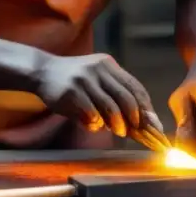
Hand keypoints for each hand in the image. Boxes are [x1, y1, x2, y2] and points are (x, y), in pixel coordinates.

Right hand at [36, 53, 154, 137]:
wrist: (43, 71)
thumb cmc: (75, 81)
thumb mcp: (97, 78)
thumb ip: (115, 93)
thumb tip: (140, 120)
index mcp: (109, 65)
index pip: (134, 86)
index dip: (146, 107)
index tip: (153, 124)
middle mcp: (98, 69)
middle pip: (126, 97)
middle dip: (134, 118)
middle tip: (135, 131)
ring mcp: (84, 79)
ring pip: (110, 107)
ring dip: (117, 124)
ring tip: (118, 131)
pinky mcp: (71, 92)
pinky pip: (91, 114)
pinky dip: (96, 124)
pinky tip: (93, 125)